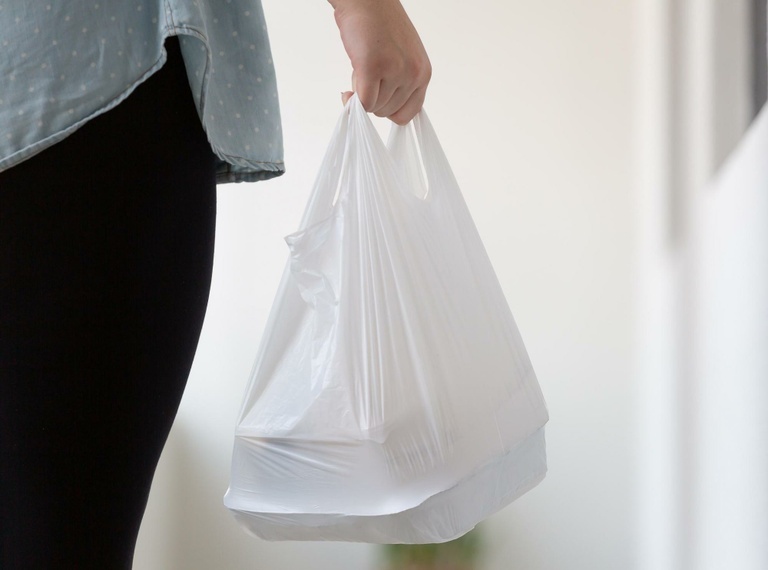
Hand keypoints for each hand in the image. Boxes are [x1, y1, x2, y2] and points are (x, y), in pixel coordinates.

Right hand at [329, 0, 430, 124]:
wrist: (366, 0)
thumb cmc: (379, 26)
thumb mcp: (404, 57)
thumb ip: (401, 83)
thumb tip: (383, 110)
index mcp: (423, 73)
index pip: (409, 113)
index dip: (389, 111)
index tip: (377, 101)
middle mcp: (414, 74)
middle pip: (388, 112)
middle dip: (373, 100)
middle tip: (366, 77)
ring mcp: (395, 71)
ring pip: (374, 108)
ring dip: (361, 95)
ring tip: (360, 71)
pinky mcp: (373, 67)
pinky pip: (362, 102)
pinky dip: (351, 102)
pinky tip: (345, 92)